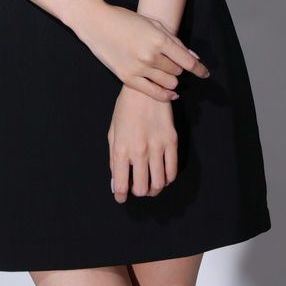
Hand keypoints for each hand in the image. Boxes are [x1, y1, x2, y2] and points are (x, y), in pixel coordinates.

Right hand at [73, 1, 209, 100]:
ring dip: (171, 79)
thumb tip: (193, 57)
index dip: (199, 69)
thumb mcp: (152, 23)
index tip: (205, 74)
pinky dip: (165, 95)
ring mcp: (139, 68)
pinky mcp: (128, 78)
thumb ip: (174, 40)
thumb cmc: (125, 20)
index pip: (187, 61)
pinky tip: (170, 93)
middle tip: (172, 63)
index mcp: (159, 39)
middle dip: (178, 69)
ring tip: (165, 73)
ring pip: (169, 83)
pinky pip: (154, 93)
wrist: (97, 23)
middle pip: (178, 72)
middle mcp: (151, 55)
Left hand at [108, 86, 177, 202]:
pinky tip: (162, 175)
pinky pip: (172, 171)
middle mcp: (139, 151)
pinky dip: (168, 178)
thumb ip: (113, 159)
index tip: (121, 197)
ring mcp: (157, 147)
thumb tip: (116, 182)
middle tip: (137, 187)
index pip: (121, 186)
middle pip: (141, 189)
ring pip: (159, 183)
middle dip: (138, 192)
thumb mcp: (112, 132)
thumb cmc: (125, 109)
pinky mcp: (171, 141)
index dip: (120, 196)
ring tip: (151, 184)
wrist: (145, 88)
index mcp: (121, 149)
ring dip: (154, 188)